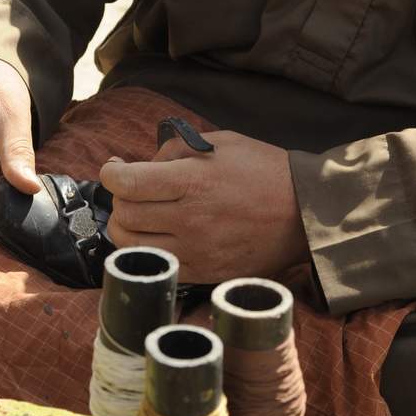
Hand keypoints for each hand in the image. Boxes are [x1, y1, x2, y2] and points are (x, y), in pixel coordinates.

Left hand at [100, 131, 309, 282]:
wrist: (304, 212)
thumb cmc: (264, 170)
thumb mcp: (221, 143)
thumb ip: (176, 150)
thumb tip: (141, 166)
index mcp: (193, 181)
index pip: (127, 183)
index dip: (111, 174)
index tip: (116, 169)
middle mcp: (190, 220)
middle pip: (124, 214)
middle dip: (122, 198)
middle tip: (135, 189)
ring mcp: (196, 251)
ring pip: (132, 245)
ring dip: (129, 227)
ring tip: (144, 214)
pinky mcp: (204, 273)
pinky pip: (158, 264)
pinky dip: (150, 248)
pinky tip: (162, 234)